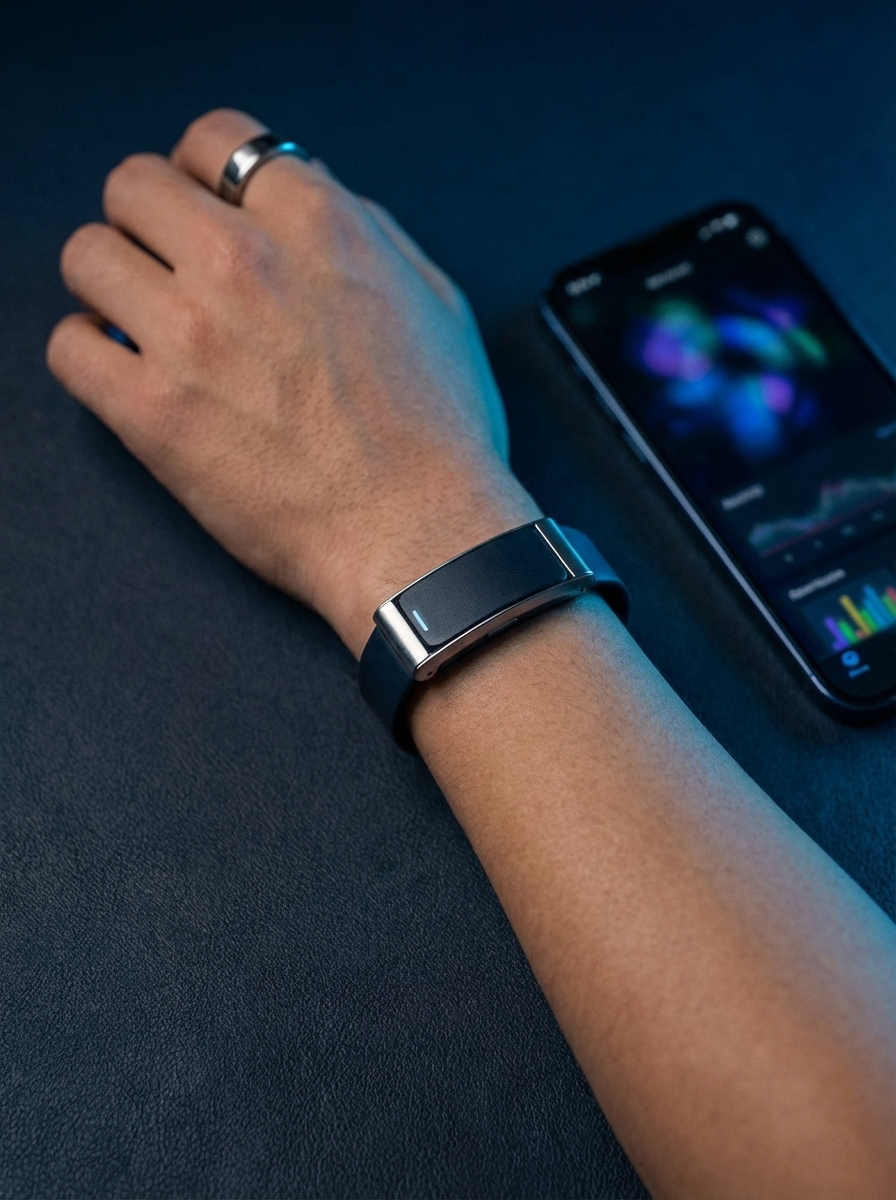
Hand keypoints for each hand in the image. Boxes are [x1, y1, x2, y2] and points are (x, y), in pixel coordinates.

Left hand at [47, 109, 538, 655]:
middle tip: (167, 266)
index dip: (201, 171)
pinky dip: (90, 356)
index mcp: (319, 225)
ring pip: (86, 257)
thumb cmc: (439, 437)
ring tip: (141, 323)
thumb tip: (313, 202)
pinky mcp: (151, 412)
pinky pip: (68, 348)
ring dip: (109, 285)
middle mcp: (245, 263)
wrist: (421, 536)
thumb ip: (370, 235)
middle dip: (146, 222)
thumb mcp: (437, 304)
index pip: (214, 137)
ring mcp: (190, 336)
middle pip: (132, 185)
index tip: (201, 207)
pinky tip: (127, 375)